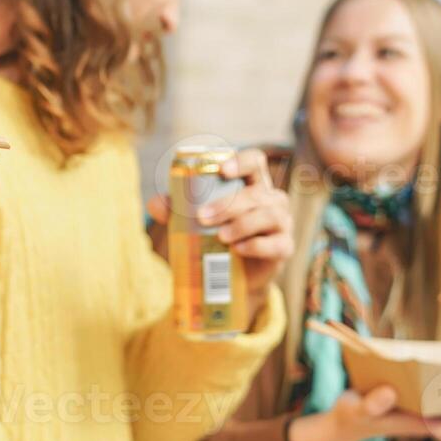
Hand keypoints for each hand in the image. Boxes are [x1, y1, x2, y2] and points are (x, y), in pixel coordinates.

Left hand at [148, 148, 291, 321]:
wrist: (228, 278)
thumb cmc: (212, 240)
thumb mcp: (190, 225)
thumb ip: (174, 212)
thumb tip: (156, 204)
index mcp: (251, 185)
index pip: (255, 161)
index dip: (241, 161)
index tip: (222, 171)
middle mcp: (271, 200)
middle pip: (257, 193)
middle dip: (229, 204)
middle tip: (202, 217)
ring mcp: (281, 224)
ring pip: (269, 215)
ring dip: (243, 223)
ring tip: (221, 237)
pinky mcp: (284, 248)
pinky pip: (277, 243)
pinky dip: (257, 245)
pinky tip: (238, 249)